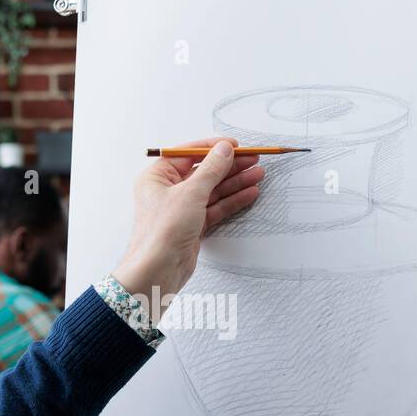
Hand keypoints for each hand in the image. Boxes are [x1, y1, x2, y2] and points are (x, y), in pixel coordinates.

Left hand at [112, 137, 263, 318]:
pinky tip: (249, 193)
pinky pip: (215, 207)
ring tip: (258, 174)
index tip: (234, 145)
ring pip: (213, 190)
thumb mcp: (190, 193)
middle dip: (230, 166)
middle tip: (253, 159)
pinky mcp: (193, 225)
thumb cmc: (164, 230)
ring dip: (235, 182)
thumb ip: (211, 169)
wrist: (158, 269)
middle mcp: (168, 190)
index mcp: (158, 176)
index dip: (212, 148)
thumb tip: (224, 149)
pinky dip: (232, 200)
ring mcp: (182, 209)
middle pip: (204, 172)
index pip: (188, 154)